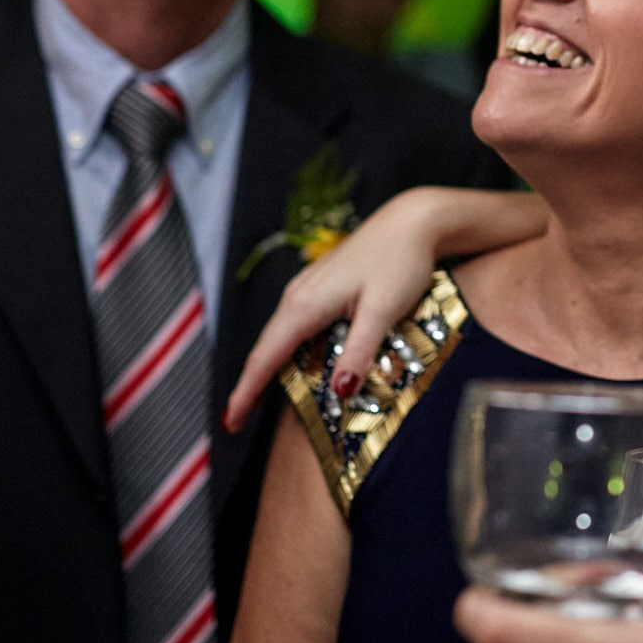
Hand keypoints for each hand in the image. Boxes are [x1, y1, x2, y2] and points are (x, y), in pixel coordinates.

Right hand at [223, 187, 444, 430]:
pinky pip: (294, 324)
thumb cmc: (401, 261)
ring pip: (279, 336)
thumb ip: (359, 352)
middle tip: (238, 421)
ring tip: (259, 400)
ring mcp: (307, 287)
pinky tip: (294, 363)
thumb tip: (340, 392)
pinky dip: (286, 349)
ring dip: (268, 368)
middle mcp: (298, 295)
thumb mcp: (383, 311)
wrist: (413, 221)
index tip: (230, 422)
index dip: (246, 392)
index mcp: (306, 305)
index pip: (266, 357)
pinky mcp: (320, 285)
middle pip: (266, 348)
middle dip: (250, 385)